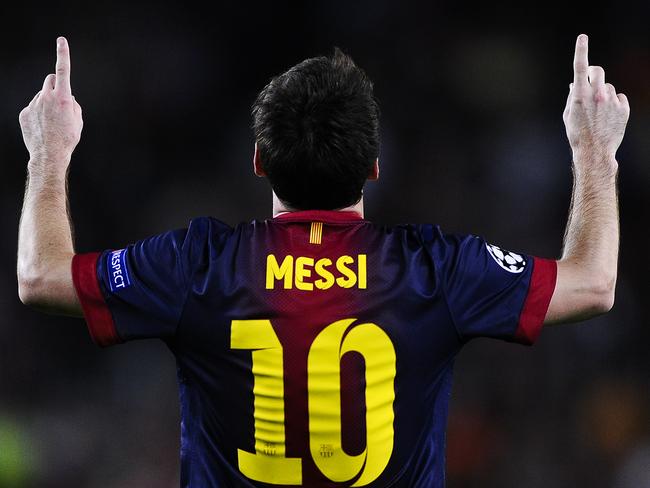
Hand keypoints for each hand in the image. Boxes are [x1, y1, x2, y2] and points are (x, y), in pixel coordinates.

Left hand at [19, 37, 82, 170]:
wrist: (50, 155)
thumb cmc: (68, 139)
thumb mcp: (78, 121)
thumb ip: (74, 105)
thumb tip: (69, 99)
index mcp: (63, 98)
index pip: (63, 70)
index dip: (63, 54)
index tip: (61, 41)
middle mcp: (46, 97)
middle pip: (49, 80)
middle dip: (55, 85)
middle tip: (59, 97)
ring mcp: (33, 104)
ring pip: (41, 96)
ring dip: (47, 103)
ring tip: (51, 122)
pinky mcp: (24, 113)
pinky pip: (32, 107)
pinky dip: (38, 114)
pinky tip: (42, 127)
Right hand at [563, 34, 629, 166]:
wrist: (594, 152)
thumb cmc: (577, 134)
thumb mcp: (569, 115)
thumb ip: (572, 96)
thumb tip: (575, 83)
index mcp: (580, 96)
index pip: (580, 67)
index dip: (581, 50)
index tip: (582, 38)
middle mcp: (597, 95)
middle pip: (598, 71)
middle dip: (594, 73)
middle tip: (591, 78)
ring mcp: (611, 101)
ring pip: (609, 87)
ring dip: (603, 93)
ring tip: (598, 111)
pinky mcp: (623, 108)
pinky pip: (619, 98)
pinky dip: (613, 103)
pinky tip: (608, 116)